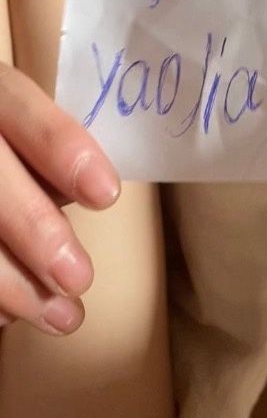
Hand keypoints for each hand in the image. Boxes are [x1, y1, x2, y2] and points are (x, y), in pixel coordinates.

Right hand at [0, 61, 119, 335]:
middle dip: (33, 227)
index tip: (105, 193)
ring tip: (62, 315)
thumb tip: (77, 192)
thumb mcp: (14, 131)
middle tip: (78, 278)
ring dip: (7, 281)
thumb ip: (39, 154)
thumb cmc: (6, 151)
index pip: (12, 102)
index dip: (57, 144)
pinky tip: (7, 315)